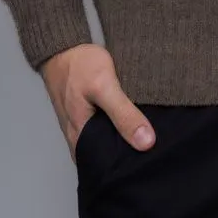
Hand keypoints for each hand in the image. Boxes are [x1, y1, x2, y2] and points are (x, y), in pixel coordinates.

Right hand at [39, 43, 156, 162]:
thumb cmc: (80, 67)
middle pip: (106, 159)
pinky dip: (117, 130)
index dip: (127, 170)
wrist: (62, 48)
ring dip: (123, 144)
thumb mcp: (104, 86)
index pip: (106, 169)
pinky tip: (133, 125)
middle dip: (128, 159)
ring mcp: (81, 128)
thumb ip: (124, 114)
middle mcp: (79, 139)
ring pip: (105, 145)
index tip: (150, 168)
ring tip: (149, 144)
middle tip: (155, 158)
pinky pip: (103, 131)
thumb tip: (146, 143)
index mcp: (81, 139)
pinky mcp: (86, 117)